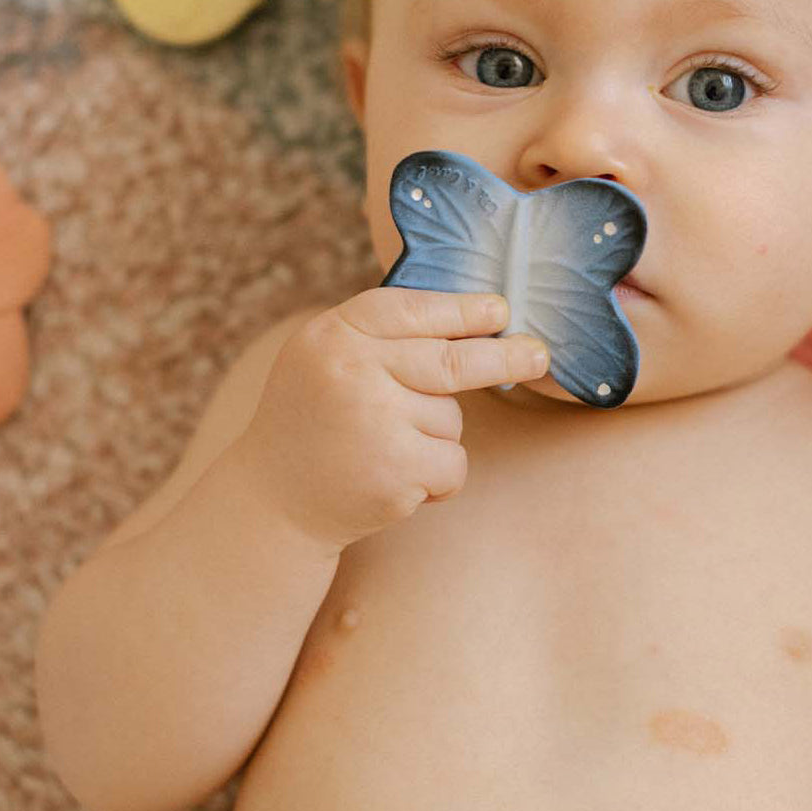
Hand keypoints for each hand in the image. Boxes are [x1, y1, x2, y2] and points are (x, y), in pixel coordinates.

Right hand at [230, 288, 547, 549]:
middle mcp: (352, 372)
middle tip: (538, 356)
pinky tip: (397, 481)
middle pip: (452, 361)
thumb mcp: (326, 358)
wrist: (272, 500)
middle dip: (505, 358)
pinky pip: (453, 463)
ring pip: (452, 419)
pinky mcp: (395, 472)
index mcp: (333, 334)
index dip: (463, 310)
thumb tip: (474, 320)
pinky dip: (439, 477)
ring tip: (384, 449)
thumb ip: (380, 337)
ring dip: (435, 438)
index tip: (501, 311)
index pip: (412, 310)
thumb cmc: (314, 421)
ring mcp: (375, 423)